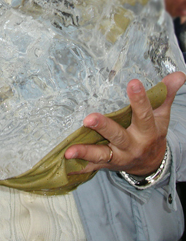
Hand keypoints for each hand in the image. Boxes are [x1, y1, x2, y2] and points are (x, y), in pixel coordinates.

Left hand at [64, 71, 185, 175]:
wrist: (151, 163)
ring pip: (102, 154)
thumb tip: (179, 74)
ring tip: (70, 150)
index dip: (140, 99)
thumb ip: (165, 94)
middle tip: (89, 119)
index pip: (144, 114)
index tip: (133, 82)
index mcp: (147, 131)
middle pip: (118, 136)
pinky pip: (92, 166)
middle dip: (104, 127)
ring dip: (85, 152)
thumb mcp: (162, 114)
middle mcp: (133, 145)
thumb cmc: (153, 132)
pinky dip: (79, 166)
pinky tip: (66, 163)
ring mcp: (119, 156)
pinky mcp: (107, 164)